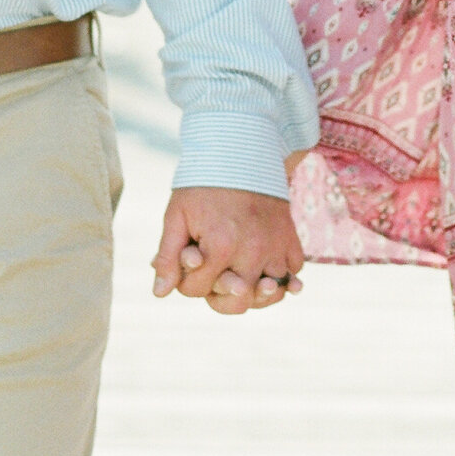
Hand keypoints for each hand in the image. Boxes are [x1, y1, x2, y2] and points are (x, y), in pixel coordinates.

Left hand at [151, 186, 305, 315]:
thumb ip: (168, 256)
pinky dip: (283, 275)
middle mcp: (252, 251)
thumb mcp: (177, 216)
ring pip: (271, 294)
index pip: (197, 290)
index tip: (189, 261)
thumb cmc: (203, 186)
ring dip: (256, 293)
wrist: (240, 153)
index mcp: (220, 247)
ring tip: (244, 280)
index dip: (186, 282)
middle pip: (238, 302)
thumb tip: (160, 293)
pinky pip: (293, 272)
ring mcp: (275, 246)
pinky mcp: (291, 238)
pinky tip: (268, 268)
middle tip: (217, 281)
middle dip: (221, 297)